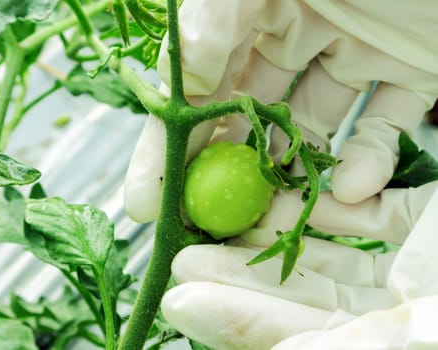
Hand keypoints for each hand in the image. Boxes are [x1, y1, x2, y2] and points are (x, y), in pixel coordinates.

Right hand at [124, 0, 437, 221]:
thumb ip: (215, 19)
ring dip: (293, 180)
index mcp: (254, 10)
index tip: (145, 200)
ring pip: (312, 133)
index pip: (198, 88)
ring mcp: (352, 56)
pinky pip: (384, 124)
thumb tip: (180, 84)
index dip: (167, 144)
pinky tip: (354, 190)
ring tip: (276, 223)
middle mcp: (297, 35)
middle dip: (222, 175)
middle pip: (247, 120)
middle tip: (204, 228)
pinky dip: (370, 161)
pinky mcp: (409, 70)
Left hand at [160, 181, 437, 348]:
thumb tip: (240, 335)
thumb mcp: (410, 334)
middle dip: (238, 271)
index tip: (178, 299)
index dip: (235, 318)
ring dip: (272, 229)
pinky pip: (370, 208)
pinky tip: (288, 191)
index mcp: (386, 340)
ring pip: (325, 245)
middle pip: (299, 289)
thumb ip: (331, 345)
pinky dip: (331, 198)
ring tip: (217, 216)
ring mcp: (409, 263)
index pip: (293, 335)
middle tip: (182, 256)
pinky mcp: (426, 219)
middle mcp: (393, 309)